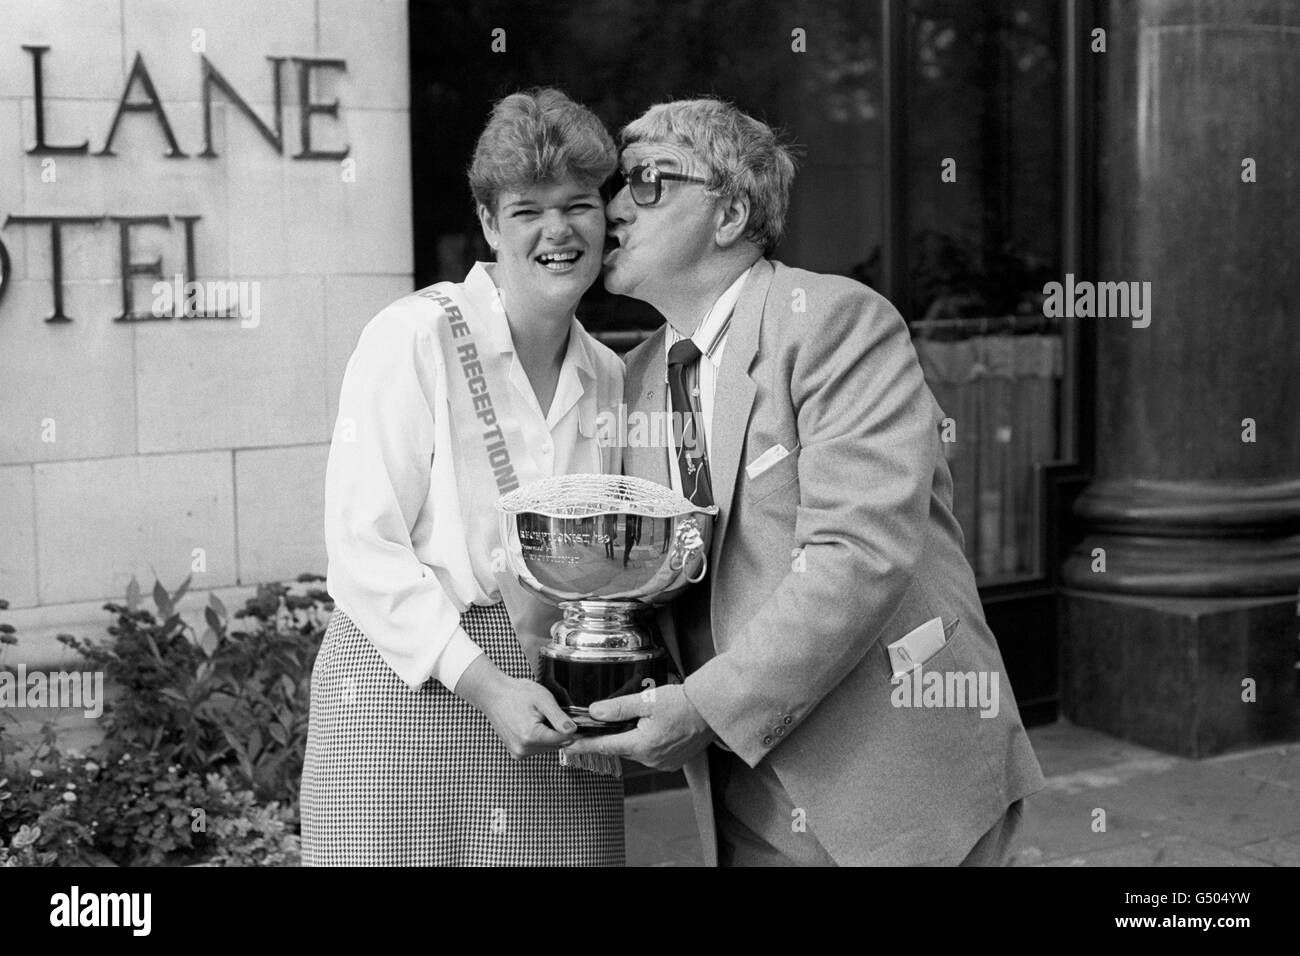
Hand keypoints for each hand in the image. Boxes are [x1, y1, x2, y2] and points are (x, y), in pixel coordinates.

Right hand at [456, 656, 577, 758]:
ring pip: (548, 747)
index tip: (566, 716)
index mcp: (531, 736)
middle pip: (556, 745)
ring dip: (549, 735)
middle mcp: (523, 749)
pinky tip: (532, 724)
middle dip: (558, 731)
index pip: (564, 740)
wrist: (493, 694)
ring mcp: (518, 752)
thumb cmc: (516, 693)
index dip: (569, 728)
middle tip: (548, 714)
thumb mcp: (543, 700)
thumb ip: (559, 718)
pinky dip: (540, 738)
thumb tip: (573, 730)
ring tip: (537, 717)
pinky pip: (537, 748)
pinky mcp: (516, 752)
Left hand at [563, 684, 715, 770]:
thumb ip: (619, 708)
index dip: (584, 745)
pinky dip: (646, 742)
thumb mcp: (647, 700)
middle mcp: (650, 759)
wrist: (712, 710)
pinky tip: (653, 728)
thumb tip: (595, 712)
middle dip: (611, 736)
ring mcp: (663, 763)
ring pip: (636, 750)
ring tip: (635, 721)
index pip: (604, 746)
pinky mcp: (673, 761)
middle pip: (620, 747)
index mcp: (641, 745)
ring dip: (631, 738)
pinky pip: (651, 753)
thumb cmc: (682, 703)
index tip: (567, 747)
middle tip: (601, 723)